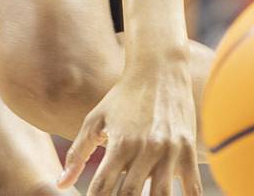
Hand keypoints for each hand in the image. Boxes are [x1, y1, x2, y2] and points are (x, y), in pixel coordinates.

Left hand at [59, 55, 201, 195]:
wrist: (159, 70)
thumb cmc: (122, 96)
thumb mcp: (96, 119)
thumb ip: (78, 152)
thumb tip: (61, 184)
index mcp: (120, 143)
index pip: (103, 186)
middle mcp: (144, 148)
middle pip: (131, 194)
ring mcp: (169, 150)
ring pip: (161, 195)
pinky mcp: (188, 150)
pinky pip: (192, 186)